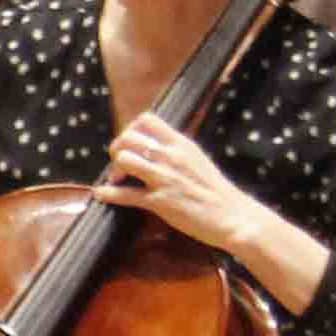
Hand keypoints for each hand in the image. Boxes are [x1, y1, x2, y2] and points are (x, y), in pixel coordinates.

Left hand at [97, 112, 255, 254]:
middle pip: (128, 138)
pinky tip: (101, 193)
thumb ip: (174, 150)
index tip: (131, 146)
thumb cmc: (215, 191)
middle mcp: (172, 157)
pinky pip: (126, 194)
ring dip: (114, 170)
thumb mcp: (196, 159)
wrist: (234, 216)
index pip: (146, 119)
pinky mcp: (161, 202)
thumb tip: (151, 146)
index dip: (130, 130)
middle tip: (120, 165)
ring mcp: (165, 179)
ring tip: (117, 180)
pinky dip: (108, 193)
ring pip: (125, 160)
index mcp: (181, 144)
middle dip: (117, 150)